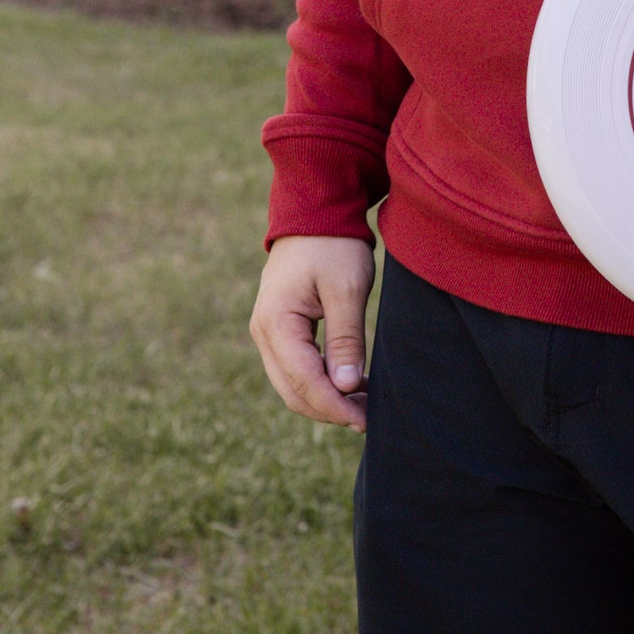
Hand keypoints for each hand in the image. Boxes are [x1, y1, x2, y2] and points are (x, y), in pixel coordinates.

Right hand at [250, 234, 375, 429]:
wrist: (315, 213)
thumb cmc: (333, 246)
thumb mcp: (346, 289)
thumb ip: (345, 339)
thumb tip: (347, 386)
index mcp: (276, 323)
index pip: (305, 381)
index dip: (336, 406)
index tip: (366, 420)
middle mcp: (264, 333)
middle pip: (293, 391)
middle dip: (331, 409)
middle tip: (370, 417)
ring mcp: (268, 332)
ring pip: (293, 384)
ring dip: (327, 399)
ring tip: (366, 404)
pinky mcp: (280, 330)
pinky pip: (296, 368)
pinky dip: (321, 382)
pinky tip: (353, 384)